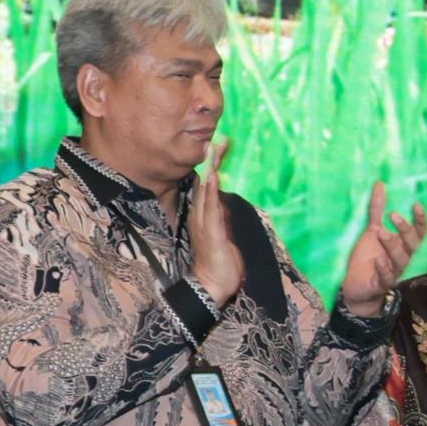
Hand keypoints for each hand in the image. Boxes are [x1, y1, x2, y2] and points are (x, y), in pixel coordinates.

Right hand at [186, 143, 245, 305]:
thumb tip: (225, 205)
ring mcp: (205, 223)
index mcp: (205, 216)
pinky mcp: (212, 233)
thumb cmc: (220, 263)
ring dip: (211, 169)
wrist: (212, 286)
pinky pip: (210, 208)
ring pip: (206, 191)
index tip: (219, 147)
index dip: (213, 166)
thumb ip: (222, 219)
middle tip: (217, 139)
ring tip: (214, 150)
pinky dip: (211, 191)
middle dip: (212, 161)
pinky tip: (212, 177)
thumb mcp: (224, 236)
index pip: (208, 187)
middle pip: (206, 183)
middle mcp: (202, 216)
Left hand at [336, 181, 426, 311]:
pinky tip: (378, 260)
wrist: (353, 285)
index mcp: (403, 245)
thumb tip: (380, 184)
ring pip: (402, 260)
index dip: (420, 220)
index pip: (419, 233)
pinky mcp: (382, 284)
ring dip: (393, 246)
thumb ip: (376, 210)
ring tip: (380, 233)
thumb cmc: (366, 257)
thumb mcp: (371, 231)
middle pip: (414, 245)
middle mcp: (403, 258)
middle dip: (406, 231)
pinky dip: (384, 269)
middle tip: (393, 215)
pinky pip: (387, 278)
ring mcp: (394, 272)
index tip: (415, 205)